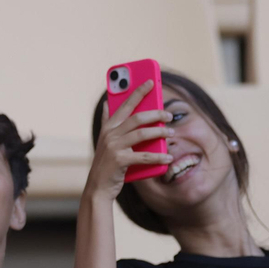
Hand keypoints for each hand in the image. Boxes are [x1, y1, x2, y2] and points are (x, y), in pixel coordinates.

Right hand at [81, 79, 172, 205]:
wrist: (98, 186)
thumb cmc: (106, 162)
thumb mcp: (104, 140)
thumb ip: (107, 121)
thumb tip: (108, 103)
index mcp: (109, 127)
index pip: (125, 103)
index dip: (138, 91)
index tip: (151, 81)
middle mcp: (110, 134)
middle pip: (137, 117)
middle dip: (155, 113)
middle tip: (169, 115)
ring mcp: (114, 147)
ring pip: (142, 134)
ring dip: (159, 132)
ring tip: (170, 132)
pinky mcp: (120, 160)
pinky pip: (144, 156)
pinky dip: (158, 156)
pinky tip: (168, 157)